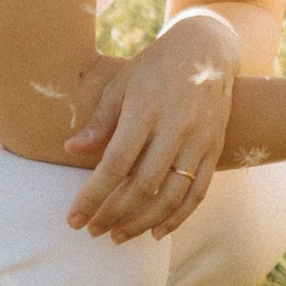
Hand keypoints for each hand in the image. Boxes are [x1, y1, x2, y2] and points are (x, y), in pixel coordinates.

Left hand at [63, 12, 241, 240]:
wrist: (207, 49)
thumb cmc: (155, 67)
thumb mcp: (122, 84)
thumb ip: (100, 121)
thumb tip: (71, 151)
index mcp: (146, 108)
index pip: (116, 164)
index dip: (93, 195)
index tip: (74, 219)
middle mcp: (176, 126)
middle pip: (143, 185)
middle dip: (114, 214)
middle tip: (93, 231)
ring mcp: (199, 140)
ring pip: (171, 195)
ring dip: (143, 222)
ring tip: (118, 236)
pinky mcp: (214, 149)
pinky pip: (198, 193)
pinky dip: (178, 217)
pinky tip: (157, 233)